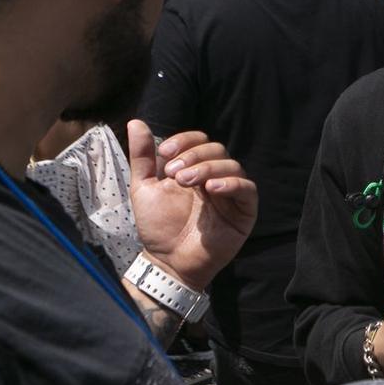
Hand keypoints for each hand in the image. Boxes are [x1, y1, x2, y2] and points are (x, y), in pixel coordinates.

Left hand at [126, 120, 256, 290]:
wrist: (167, 262)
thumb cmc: (157, 227)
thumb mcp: (143, 187)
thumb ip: (141, 157)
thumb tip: (136, 122)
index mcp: (195, 169)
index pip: (200, 140)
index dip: (185, 140)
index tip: (165, 154)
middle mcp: (216, 177)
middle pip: (217, 149)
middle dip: (194, 156)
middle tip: (174, 173)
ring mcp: (231, 194)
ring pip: (232, 166)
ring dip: (208, 168)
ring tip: (186, 182)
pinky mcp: (244, 212)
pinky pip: (247, 189)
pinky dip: (232, 184)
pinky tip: (212, 188)